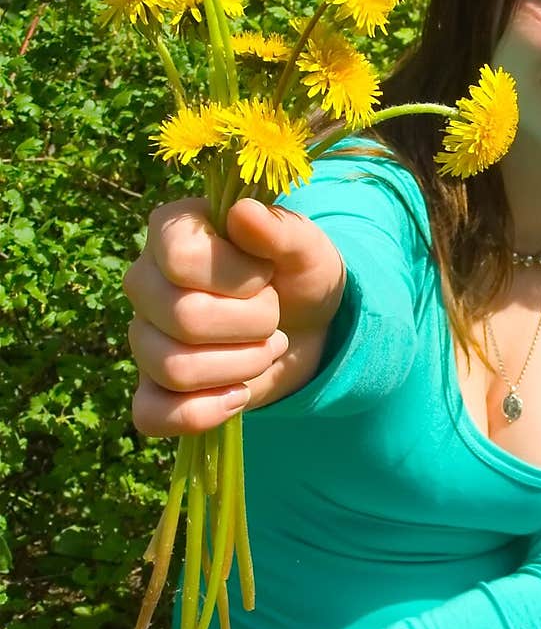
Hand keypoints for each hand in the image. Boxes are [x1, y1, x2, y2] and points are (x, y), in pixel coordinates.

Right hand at [126, 196, 345, 434]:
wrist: (307, 326)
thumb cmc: (297, 276)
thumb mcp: (307, 249)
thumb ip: (280, 231)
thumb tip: (241, 214)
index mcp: (173, 232)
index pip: (181, 259)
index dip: (237, 278)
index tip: (266, 275)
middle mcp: (146, 283)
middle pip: (182, 318)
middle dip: (252, 326)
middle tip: (273, 318)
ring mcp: (144, 338)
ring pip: (174, 368)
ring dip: (242, 365)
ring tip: (265, 348)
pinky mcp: (154, 388)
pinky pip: (151, 415)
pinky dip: (203, 414)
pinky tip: (240, 395)